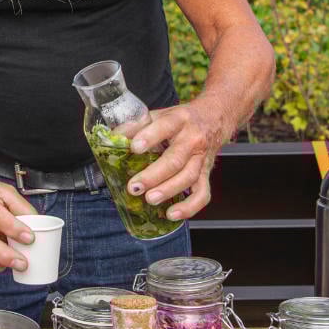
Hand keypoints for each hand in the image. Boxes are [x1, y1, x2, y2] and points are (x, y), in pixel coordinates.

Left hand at [122, 99, 229, 221]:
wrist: (214, 119)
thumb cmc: (182, 119)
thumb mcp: (160, 114)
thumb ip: (136, 124)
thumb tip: (113, 137)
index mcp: (179, 120)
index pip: (165, 126)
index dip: (149, 137)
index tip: (134, 148)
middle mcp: (192, 139)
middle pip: (175, 159)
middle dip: (154, 175)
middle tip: (135, 186)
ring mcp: (201, 158)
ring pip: (188, 177)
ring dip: (168, 190)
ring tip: (150, 199)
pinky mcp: (206, 174)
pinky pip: (202, 194)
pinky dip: (189, 207)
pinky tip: (172, 214)